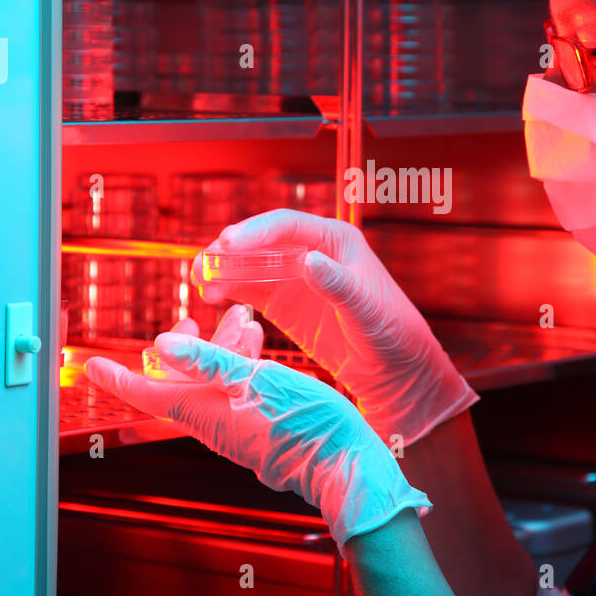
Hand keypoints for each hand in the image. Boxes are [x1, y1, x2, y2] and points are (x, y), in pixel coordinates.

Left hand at [84, 306, 429, 549]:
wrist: (342, 463)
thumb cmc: (300, 422)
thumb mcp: (253, 380)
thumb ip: (208, 361)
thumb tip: (159, 346)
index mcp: (202, 412)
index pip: (145, 394)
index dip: (116, 377)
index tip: (88, 366)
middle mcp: (212, 423)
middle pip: (181, 382)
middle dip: (181, 347)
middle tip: (184, 318)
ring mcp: (236, 427)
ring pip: (214, 382)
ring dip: (222, 347)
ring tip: (242, 314)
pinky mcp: (258, 427)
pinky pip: (237, 391)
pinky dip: (242, 363)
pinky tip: (258, 343)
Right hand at [192, 210, 478, 448]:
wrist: (396, 369)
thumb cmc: (392, 333)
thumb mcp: (367, 310)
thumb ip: (339, 286)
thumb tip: (309, 259)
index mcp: (335, 240)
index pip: (288, 226)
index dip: (256, 232)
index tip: (228, 243)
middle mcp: (311, 252)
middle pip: (262, 242)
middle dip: (230, 249)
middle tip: (203, 264)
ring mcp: (296, 278)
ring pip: (251, 264)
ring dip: (224, 269)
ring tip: (199, 280)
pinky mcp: (286, 303)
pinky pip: (251, 290)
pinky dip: (230, 290)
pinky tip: (210, 298)